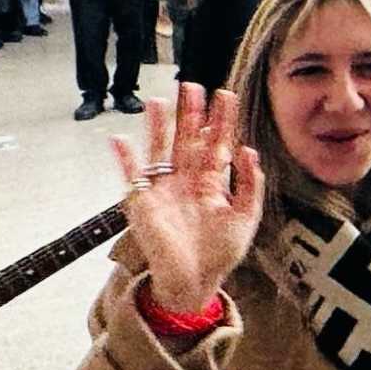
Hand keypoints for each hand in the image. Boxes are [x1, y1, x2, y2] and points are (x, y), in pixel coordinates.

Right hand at [115, 86, 262, 315]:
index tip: (225, 95)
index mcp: (210, 184)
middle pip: (187, 140)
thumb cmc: (220, 253)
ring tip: (159, 101)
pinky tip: (119, 140)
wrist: (193, 283)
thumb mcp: (245, 218)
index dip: (220, 122)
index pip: (215, 145)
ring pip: (160, 151)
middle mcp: (186, 182)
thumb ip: (251, 186)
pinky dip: (124, 160)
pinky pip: (131, 178)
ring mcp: (163, 191)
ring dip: (158, 127)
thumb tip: (250, 151)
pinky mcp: (143, 205)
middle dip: (190, 115)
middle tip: (193, 86)